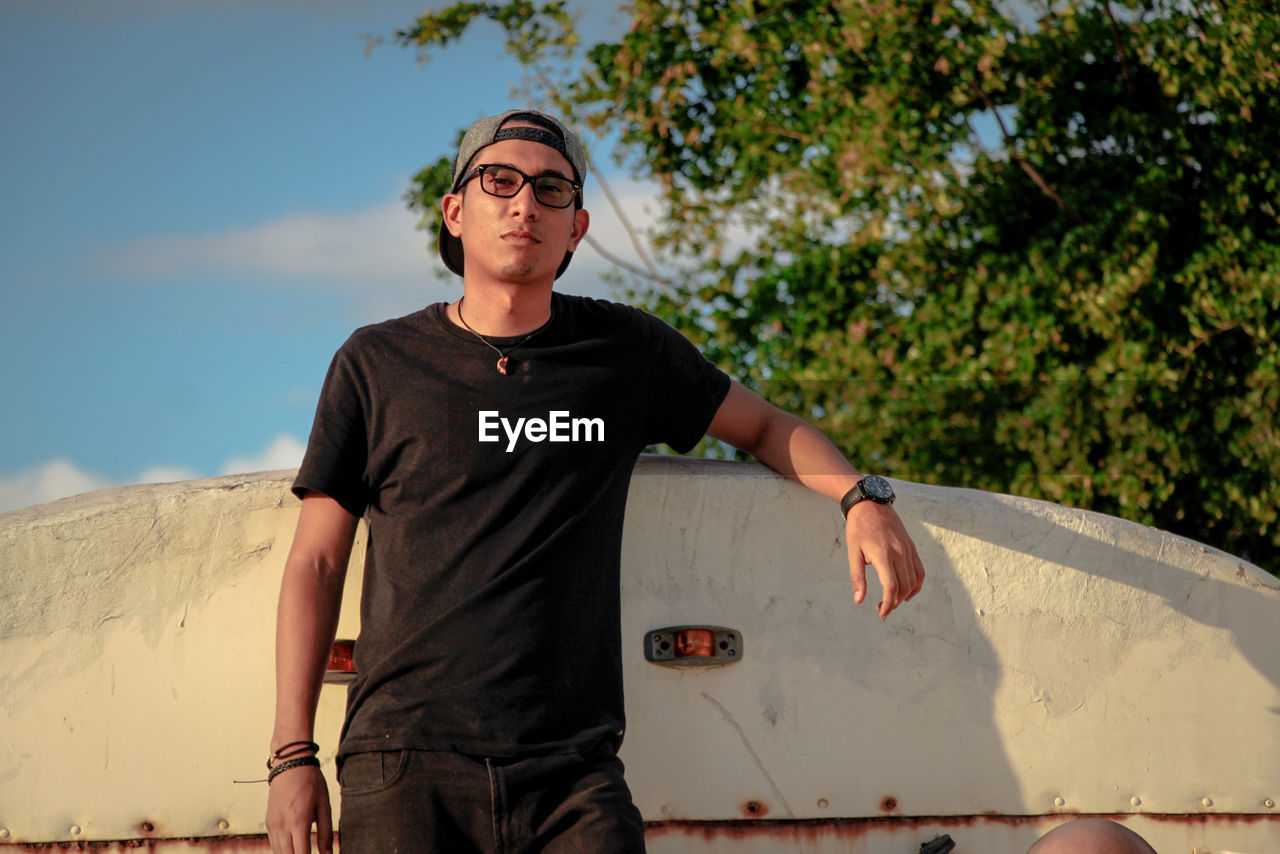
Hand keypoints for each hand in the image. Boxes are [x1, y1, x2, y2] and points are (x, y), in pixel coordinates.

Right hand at [266, 765, 332, 853]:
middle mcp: (282, 825)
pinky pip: (274, 844)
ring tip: (304, 851)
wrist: (290, 765)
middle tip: (310, 853)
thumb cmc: (311, 782)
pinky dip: (283, 851)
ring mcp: (273, 825)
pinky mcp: (269, 823)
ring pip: (279, 853)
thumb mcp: (324, 805)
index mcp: (298, 821)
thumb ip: (326, 832)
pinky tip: (294, 849)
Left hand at [845, 501, 924, 618]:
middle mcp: (899, 552)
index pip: (891, 587)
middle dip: (894, 603)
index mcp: (883, 554)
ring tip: (891, 602)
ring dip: (905, 596)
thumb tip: (859, 600)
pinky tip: (906, 593)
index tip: (882, 614)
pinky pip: (919, 571)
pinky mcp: (912, 547)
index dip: (888, 604)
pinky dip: (916, 585)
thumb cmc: (858, 529)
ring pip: (914, 581)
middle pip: (904, 587)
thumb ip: (857, 577)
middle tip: (882, 610)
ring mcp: (908, 549)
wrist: (871, 504)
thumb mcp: (853, 553)